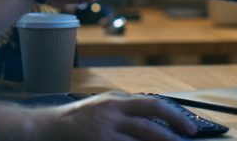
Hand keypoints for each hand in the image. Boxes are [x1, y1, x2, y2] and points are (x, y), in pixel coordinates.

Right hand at [32, 92, 195, 140]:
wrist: (47, 127)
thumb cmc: (78, 118)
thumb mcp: (103, 105)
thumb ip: (126, 109)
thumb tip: (155, 117)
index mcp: (116, 100)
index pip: (154, 104)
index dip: (175, 116)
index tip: (189, 128)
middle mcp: (112, 112)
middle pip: (151, 124)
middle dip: (173, 134)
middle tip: (186, 140)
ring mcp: (105, 130)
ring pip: (142, 139)